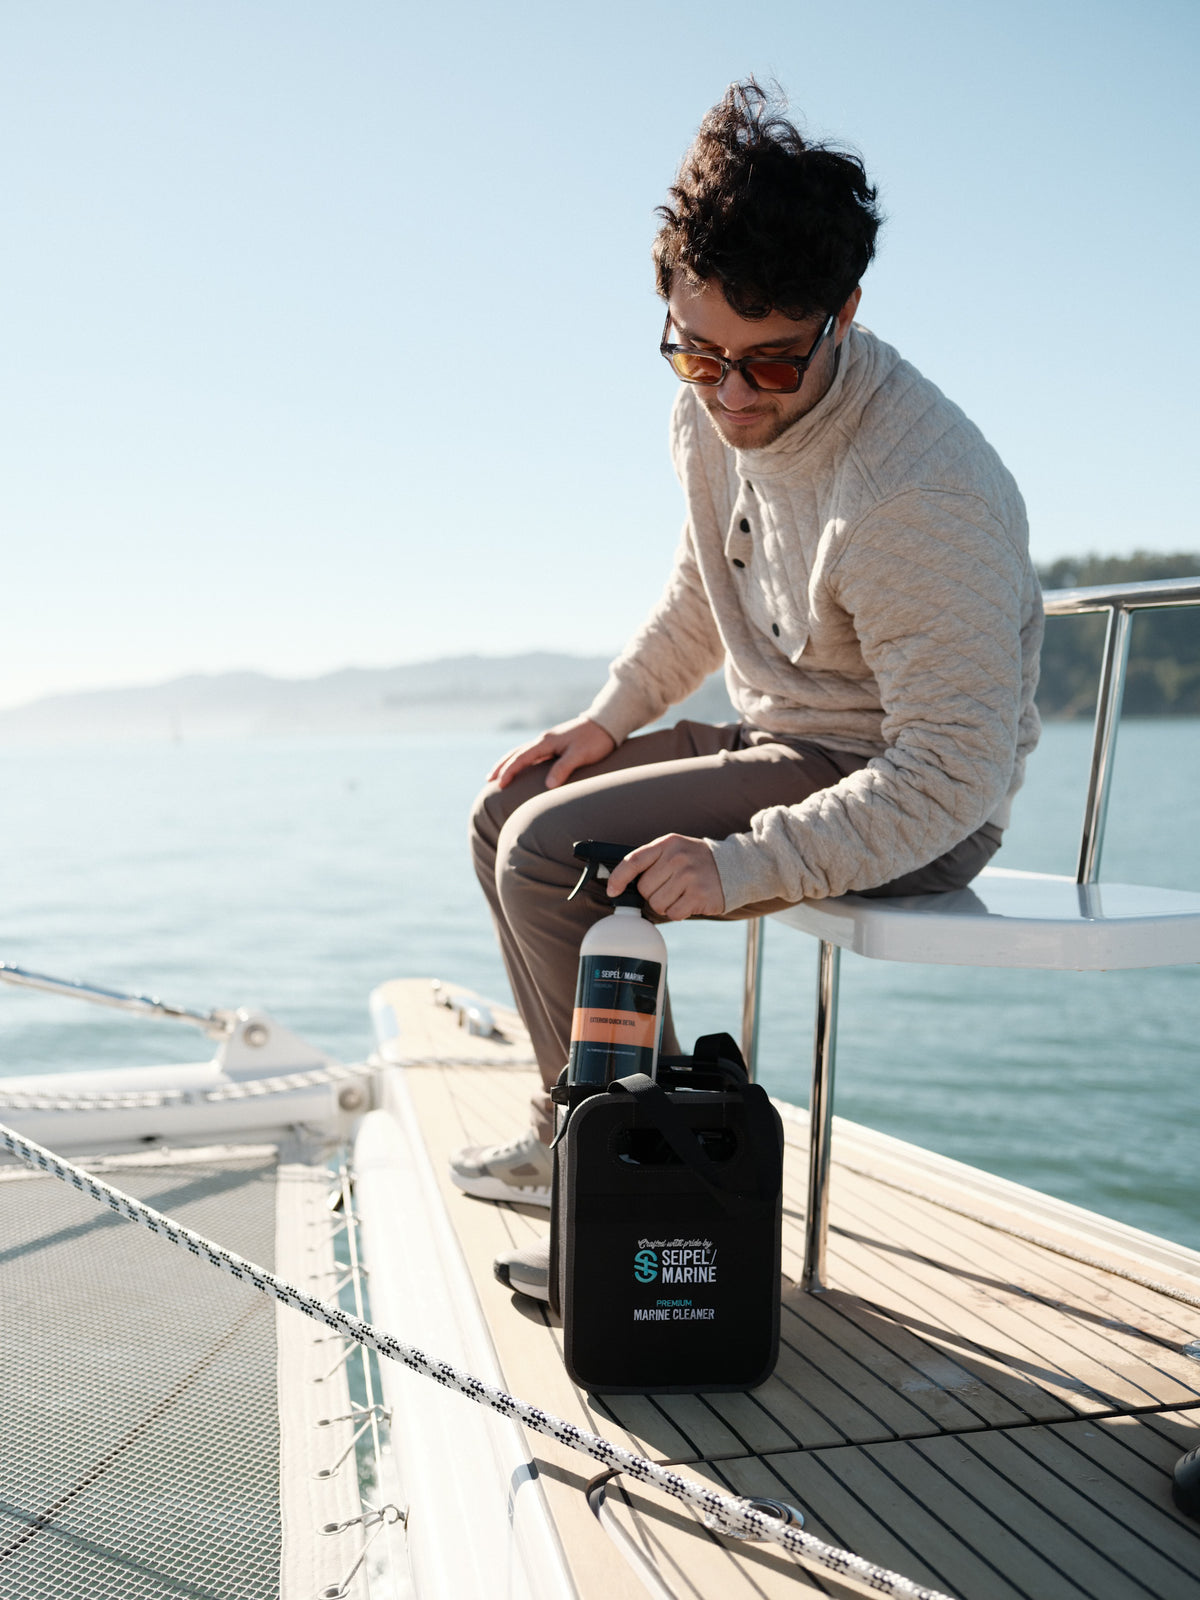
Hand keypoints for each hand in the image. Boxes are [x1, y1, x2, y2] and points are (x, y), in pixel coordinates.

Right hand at [487, 715, 616, 789]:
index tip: (500, 784)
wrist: (606, 724)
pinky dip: (521, 760)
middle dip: (502, 766)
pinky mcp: (555, 743)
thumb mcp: (580, 755)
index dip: (510, 772)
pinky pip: (531, 752)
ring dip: (509, 762)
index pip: (522, 758)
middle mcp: (544, 740)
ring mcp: (549, 741)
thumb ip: (563, 768)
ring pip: (522, 751)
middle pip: (516, 753)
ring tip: (498, 774)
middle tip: (489, 780)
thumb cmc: (595, 740)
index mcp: (546, 742)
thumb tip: (548, 786)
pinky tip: (521, 766)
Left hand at [607, 834, 724, 919]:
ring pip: (657, 904)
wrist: (734, 866)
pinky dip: (678, 912)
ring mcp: (689, 877)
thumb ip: (651, 860)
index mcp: (668, 844)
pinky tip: (689, 901)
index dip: (618, 878)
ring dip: (665, 905)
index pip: (633, 861)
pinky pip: (673, 913)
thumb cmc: (696, 861)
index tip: (612, 891)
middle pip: (644, 889)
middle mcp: (678, 858)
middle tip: (670, 886)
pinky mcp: (699, 895)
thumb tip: (619, 883)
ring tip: (681, 893)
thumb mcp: (675, 849)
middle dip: (652, 893)